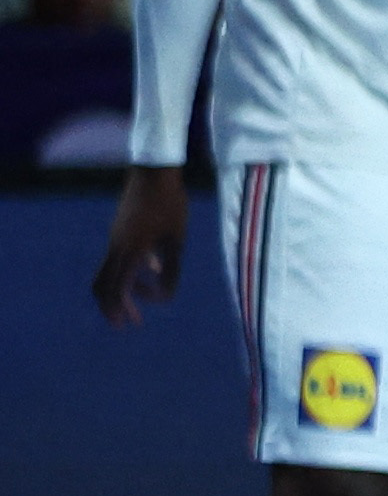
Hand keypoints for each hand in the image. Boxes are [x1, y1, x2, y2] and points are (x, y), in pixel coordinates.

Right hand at [92, 163, 182, 325]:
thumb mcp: (177, 240)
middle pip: (102, 285)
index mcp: (129, 252)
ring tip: (139, 301)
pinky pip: (117, 258)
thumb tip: (165, 296)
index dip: (123, 310)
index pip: (117, 290)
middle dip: (112, 308)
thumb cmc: (170, 205)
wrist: (154, 172)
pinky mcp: (119, 230)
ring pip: (106, 272)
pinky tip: (152, 270)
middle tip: (126, 324)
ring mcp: (115, 238)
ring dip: (120, 290)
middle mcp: (116, 247)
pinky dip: (127, 271)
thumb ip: (172, 269)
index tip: (139, 319)